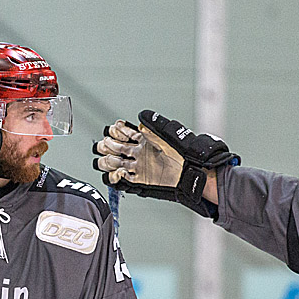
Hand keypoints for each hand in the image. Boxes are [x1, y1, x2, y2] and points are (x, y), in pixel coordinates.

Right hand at [93, 111, 237, 214]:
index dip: (116, 131)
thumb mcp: (168, 135)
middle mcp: (139, 153)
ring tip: (110, 160)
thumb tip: (142, 117)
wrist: (191, 171)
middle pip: (115, 148)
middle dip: (108, 146)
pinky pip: (122, 180)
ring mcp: (138, 167)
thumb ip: (154, 127)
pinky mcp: (141, 180)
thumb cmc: (183, 152)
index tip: (114, 129)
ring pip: (114, 163)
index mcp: (144, 141)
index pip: (123, 134)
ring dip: (108, 161)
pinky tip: (118, 173)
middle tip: (107, 145)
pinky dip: (116, 177)